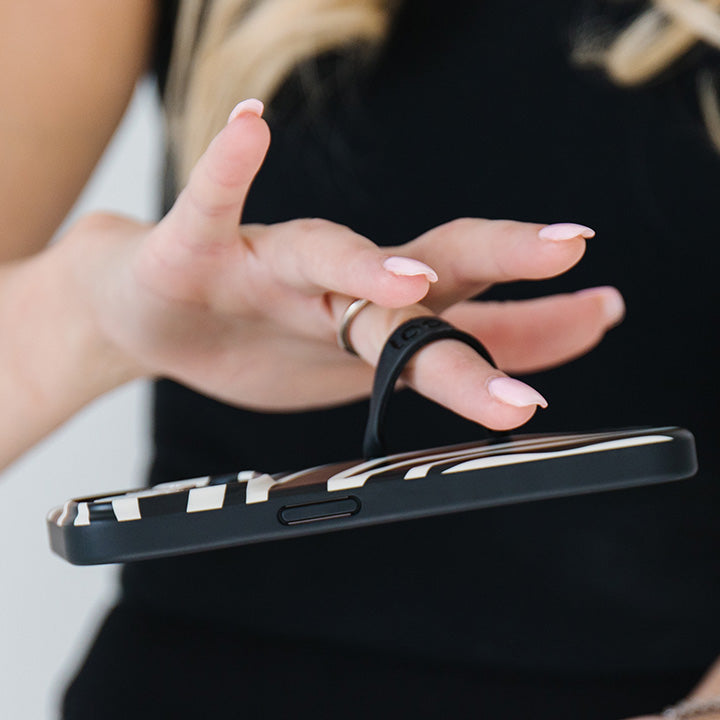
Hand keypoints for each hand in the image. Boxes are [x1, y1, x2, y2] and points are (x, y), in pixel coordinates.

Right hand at [73, 100, 622, 430]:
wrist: (151, 320)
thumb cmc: (264, 336)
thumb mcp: (367, 361)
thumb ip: (462, 346)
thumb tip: (563, 341)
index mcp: (374, 309)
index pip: (470, 301)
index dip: (535, 310)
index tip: (605, 309)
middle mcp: (335, 280)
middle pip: (421, 268)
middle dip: (496, 259)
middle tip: (566, 250)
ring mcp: (265, 263)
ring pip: (322, 255)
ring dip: (367, 262)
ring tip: (413, 279)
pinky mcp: (194, 252)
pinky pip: (210, 207)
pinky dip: (228, 168)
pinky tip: (250, 131)